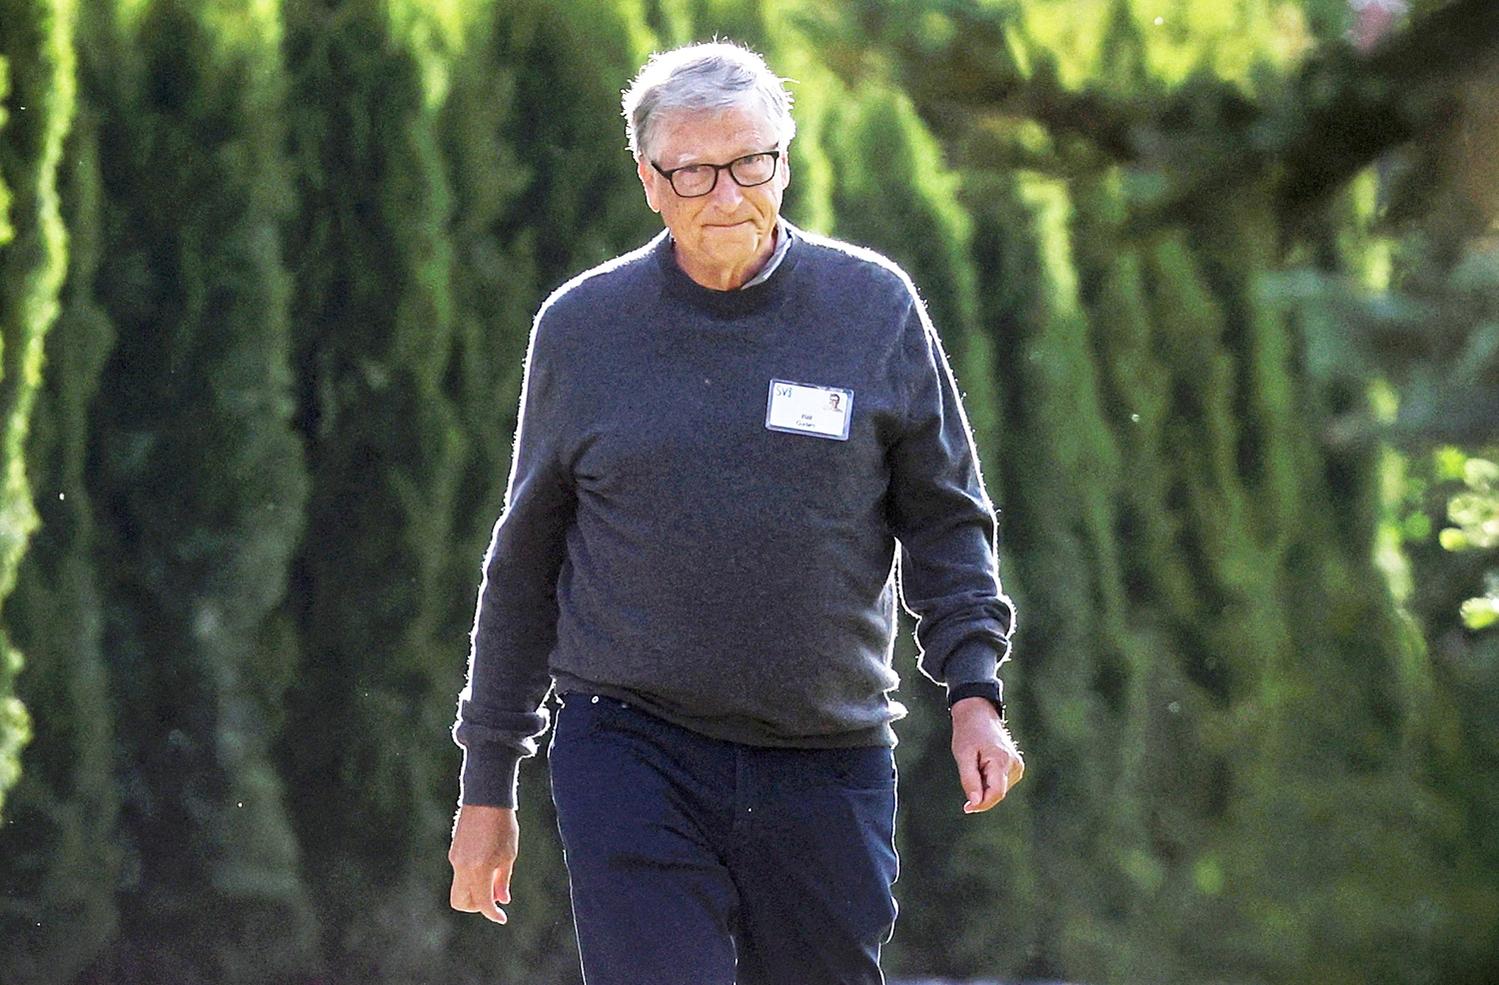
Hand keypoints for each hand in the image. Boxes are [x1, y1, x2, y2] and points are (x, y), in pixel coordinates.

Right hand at [448, 804, 518, 923]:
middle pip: (461, 902)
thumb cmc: (502, 825)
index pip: (483, 903)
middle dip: (476, 906)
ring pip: (459, 888)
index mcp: (478, 870)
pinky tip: (486, 864)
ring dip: (474, 892)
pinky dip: (471, 878)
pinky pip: (460, 874)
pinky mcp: (454, 852)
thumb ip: (502, 880)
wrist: (486, 798)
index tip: (502, 917)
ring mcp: (455, 859)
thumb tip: (501, 900)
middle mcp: (462, 868)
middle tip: (493, 898)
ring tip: (492, 878)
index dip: (493, 914)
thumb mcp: (508, 854)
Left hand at [950, 697, 1023, 813]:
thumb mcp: (963, 755)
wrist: (979, 715)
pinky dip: (989, 781)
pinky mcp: (1016, 768)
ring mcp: (1017, 766)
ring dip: (984, 786)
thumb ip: (969, 780)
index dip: (982, 804)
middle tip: (968, 773)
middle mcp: (1014, 765)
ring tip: (977, 764)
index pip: (996, 793)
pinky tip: (983, 765)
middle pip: (997, 793)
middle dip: (981, 793)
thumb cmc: (969, 733)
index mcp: (1002, 760)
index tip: (966, 808)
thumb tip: (975, 803)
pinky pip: (1001, 784)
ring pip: (999, 790)